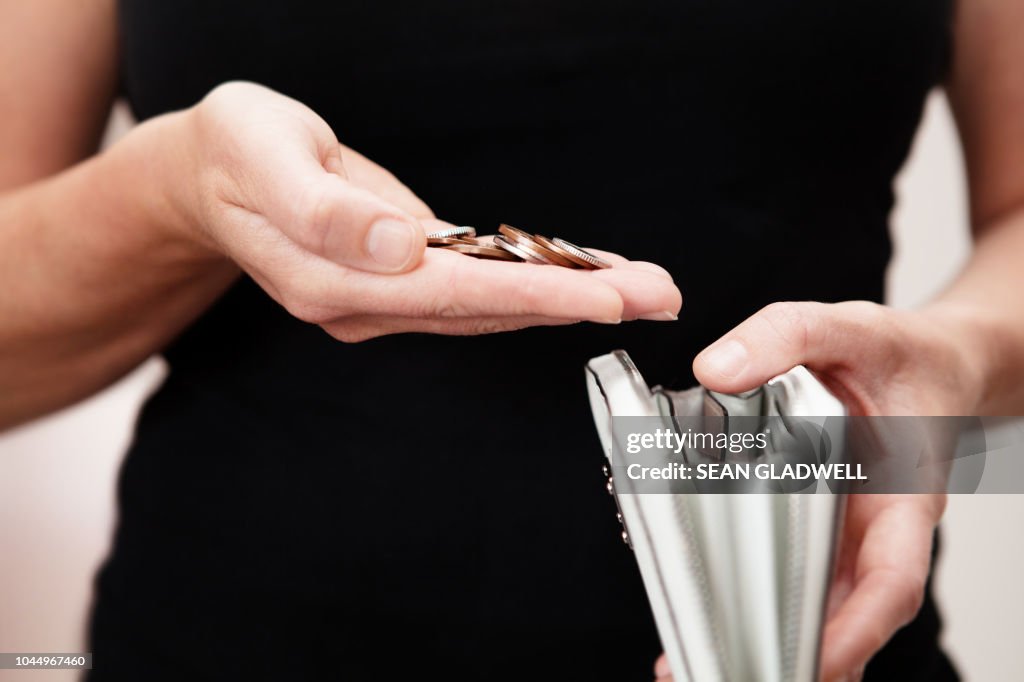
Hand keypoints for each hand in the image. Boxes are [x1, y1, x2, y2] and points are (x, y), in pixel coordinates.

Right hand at [167, 81, 679, 340]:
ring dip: (568, 297)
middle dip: (575, 303)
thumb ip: (322, 207)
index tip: (604, 299)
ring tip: (643, 285)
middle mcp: (362, 305)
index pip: (450, 293)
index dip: (530, 296)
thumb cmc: (235, 153)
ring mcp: (381, 301)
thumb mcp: (260, 154)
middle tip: (659, 293)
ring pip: (490, 306)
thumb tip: (398, 247)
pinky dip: (534, 284)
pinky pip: (478, 290)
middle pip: (485, 310)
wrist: (211, 177)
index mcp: (329, 279)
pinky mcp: (398, 285)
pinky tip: (582, 277)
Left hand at [652, 301, 987, 680]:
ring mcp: (842, 532)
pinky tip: (700, 610)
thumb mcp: (846, 326)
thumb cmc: (898, 354)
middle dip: (789, 658)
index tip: (812, 664)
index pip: (891, 580)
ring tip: (685, 665)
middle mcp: (872, 528)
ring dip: (760, 640)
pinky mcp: (812, 524)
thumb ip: (785, 335)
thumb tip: (712, 369)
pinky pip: (786, 567)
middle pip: (841, 614)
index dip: (855, 630)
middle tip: (710, 676)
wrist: (923, 361)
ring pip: (810, 602)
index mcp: (901, 494)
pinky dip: (747, 594)